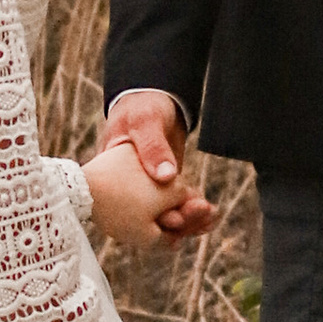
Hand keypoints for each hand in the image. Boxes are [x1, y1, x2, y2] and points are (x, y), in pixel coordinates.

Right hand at [97, 88, 216, 244]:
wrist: (153, 101)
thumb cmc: (142, 108)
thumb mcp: (145, 121)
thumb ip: (153, 146)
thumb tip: (166, 176)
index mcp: (112, 176)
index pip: (130, 207)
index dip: (152, 217)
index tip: (176, 218)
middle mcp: (127, 189)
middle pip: (148, 216)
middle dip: (176, 220)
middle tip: (200, 212)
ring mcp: (146, 190)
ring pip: (164, 214)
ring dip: (187, 219)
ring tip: (211, 217)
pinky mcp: (162, 189)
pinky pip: (176, 205)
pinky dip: (191, 211)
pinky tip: (211, 217)